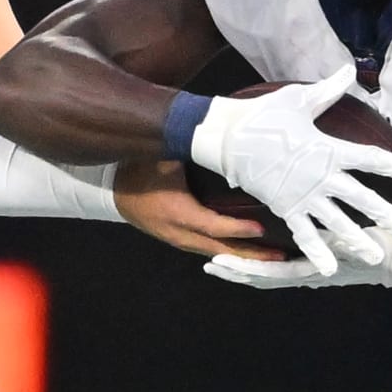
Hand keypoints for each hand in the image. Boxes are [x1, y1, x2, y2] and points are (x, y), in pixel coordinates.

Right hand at [112, 160, 288, 258]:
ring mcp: (178, 240)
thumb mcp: (163, 155)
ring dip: (243, 258)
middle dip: (251, 256)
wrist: (111, 188)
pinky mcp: (178, 240)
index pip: (213, 226)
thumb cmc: (138, 169)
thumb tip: (218, 132)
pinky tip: (247, 253)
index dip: (237, 229)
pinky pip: (208, 250)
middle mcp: (180, 233)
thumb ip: (189, 147)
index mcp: (177, 213)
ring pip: (216, 254)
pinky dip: (229, 253)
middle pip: (220, 250)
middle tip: (280, 257)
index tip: (261, 229)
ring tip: (271, 258)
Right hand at [190, 66, 391, 273]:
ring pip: (337, 222)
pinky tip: (328, 268)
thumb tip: (350, 69)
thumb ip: (329, 90)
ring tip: (376, 255)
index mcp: (328, 149)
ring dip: (357, 239)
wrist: (227, 136)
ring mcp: (303, 196)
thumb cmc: (263, 115)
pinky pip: (304, 233)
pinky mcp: (285, 207)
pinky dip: (316, 251)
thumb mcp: (298, 99)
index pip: (370, 158)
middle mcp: (321, 176)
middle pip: (360, 198)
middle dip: (385, 213)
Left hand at [204, 229, 391, 293]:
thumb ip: (336, 241)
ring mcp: (311, 272)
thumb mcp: (356, 242)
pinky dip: (264, 264)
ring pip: (270, 274)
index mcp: (312, 270)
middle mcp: (307, 274)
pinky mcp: (316, 265)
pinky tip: (254, 257)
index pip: (267, 272)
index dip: (241, 269)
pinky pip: (284, 267)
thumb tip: (318, 238)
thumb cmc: (380, 248)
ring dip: (246, 269)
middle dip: (235, 273)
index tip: (218, 262)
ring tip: (222, 261)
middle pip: (262, 278)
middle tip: (209, 265)